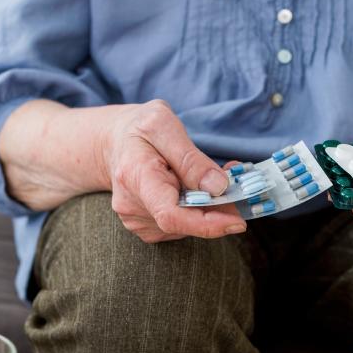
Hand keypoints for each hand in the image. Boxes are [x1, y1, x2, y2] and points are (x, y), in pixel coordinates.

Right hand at [102, 100, 246, 242]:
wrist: (114, 143)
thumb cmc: (139, 129)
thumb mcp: (163, 125)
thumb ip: (191, 158)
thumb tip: (218, 187)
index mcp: (135, 177)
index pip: (171, 215)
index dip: (208, 224)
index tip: (238, 222)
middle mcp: (132, 206)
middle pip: (185, 222)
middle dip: (217, 210)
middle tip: (237, 186)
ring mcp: (137, 220)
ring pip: (187, 226)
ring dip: (209, 209)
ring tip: (213, 180)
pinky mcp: (147, 227)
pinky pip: (182, 226)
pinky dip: (198, 212)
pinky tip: (196, 191)